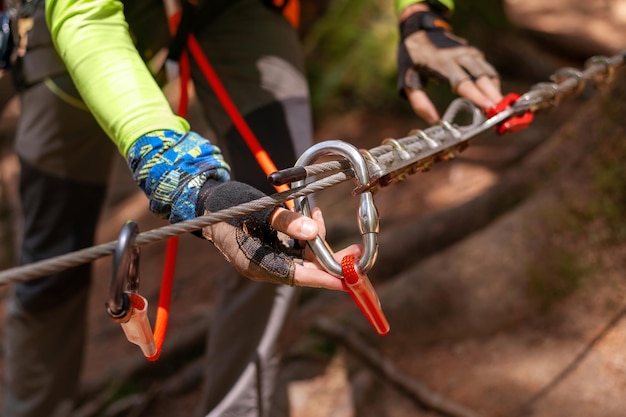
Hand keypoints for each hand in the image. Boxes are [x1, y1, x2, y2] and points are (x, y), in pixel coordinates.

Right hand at [198, 180, 362, 289]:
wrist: (207, 203)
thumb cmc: (227, 206)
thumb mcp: (256, 208)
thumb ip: (284, 221)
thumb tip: (313, 229)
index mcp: (257, 265)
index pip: (298, 276)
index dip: (325, 278)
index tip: (348, 280)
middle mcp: (265, 267)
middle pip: (306, 270)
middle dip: (330, 259)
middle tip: (357, 252)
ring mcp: (269, 260)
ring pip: (305, 259)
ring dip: (319, 241)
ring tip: (318, 214)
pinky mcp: (272, 251)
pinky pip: (298, 249)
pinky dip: (308, 235)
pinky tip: (311, 213)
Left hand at [397, 5, 501, 123]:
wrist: (418, 32)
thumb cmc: (412, 61)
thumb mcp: (408, 81)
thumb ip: (419, 102)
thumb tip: (434, 121)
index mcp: (441, 65)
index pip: (462, 82)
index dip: (476, 96)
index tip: (488, 107)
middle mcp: (458, 57)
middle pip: (481, 77)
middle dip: (493, 95)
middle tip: (501, 112)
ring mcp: (468, 53)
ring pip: (488, 72)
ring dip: (495, 90)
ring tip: (499, 108)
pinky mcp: (473, 53)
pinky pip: (487, 69)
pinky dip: (492, 83)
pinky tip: (492, 96)